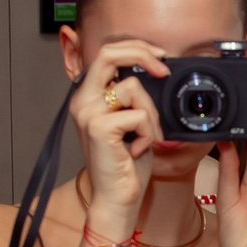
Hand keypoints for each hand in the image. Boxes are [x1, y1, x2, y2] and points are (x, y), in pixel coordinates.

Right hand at [66, 40, 168, 228]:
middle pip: (109, 54)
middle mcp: (82, 101)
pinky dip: (147, 133)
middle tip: (164, 69)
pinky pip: (139, 115)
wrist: (117, 198)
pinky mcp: (99, 127)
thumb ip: (133, 97)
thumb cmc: (126, 164)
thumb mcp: (131, 122)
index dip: (135, 48)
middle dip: (142, 54)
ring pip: (133, 88)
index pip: (106, 54)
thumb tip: (155, 72)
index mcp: (88, 96)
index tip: (159, 56)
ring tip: (145, 138)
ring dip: (151, 114)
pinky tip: (137, 150)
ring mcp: (88, 113)